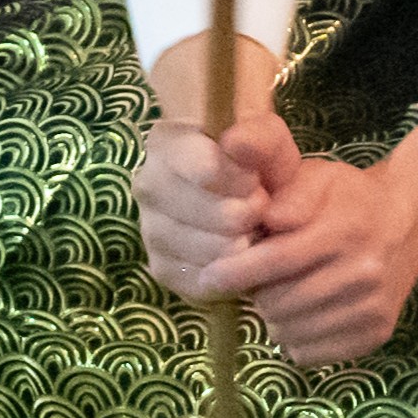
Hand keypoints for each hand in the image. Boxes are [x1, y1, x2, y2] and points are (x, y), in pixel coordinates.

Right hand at [135, 107, 296, 303]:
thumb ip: (259, 136)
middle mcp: (147, 184)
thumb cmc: (255, 161)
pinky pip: (201, 281)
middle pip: (206, 213)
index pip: (207, 169)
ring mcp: (150, 229)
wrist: (248, 196)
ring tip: (250, 229)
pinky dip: (228, 273)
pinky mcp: (160, 267)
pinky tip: (235, 252)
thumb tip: (234, 144)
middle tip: (258, 207)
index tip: (256, 180)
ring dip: (240, 244)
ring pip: (206, 250)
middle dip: (245, 214)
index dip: (243, 180)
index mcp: (166, 142)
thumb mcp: (269, 139)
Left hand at [236, 150, 417, 365]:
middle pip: (279, 304)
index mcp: (345, 231)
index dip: (236, 272)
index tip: (208, 277)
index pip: (277, 261)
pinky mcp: (375, 335)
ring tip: (283, 293)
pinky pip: (311, 354)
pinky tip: (304, 312)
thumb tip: (266, 219)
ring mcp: (371, 310)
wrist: (409, 223)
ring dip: (275, 317)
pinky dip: (296, 338)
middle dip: (257, 293)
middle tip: (259, 279)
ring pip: (291, 333)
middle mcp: (363, 275)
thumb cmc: (350, 198)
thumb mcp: (319, 177)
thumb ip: (290, 194)